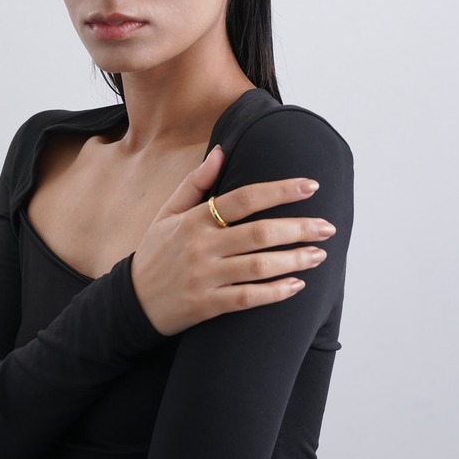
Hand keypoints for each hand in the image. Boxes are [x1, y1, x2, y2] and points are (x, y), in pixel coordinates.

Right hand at [131, 146, 335, 335]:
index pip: (244, 198)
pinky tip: (297, 285)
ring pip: (258, 266)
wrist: (131, 302)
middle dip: (298, 228)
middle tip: (327, 226)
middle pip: (259, 233)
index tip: (311, 186)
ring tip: (320, 254)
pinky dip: (275, 292)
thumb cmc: (155, 252)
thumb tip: (221, 152)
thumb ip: (195, 183)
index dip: (280, 191)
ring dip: (294, 260)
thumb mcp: (168, 213)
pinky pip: (248, 298)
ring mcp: (205, 277)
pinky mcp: (207, 305)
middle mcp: (201, 246)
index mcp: (194, 219)